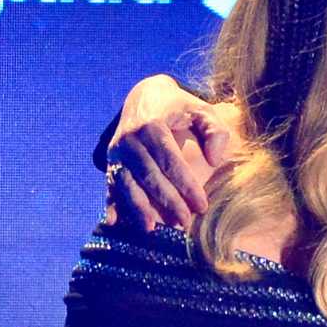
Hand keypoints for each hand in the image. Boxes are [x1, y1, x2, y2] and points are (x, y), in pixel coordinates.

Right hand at [105, 75, 240, 230]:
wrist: (145, 96)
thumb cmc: (180, 108)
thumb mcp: (202, 110)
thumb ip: (215, 131)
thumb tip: (214, 160)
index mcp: (152, 125)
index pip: (170, 161)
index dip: (186, 185)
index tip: (202, 206)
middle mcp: (130, 139)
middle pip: (149, 176)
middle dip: (167, 202)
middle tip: (185, 223)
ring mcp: (117, 152)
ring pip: (127, 184)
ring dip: (138, 208)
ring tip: (151, 229)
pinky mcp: (111, 162)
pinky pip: (110, 185)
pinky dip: (111, 204)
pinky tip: (112, 222)